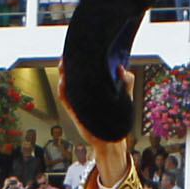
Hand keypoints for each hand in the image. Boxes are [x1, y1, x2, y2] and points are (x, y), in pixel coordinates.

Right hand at [57, 58, 134, 188]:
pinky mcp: (75, 112)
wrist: (113, 139)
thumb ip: (126, 82)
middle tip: (67, 54)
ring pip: (66, 85)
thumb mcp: (125, 97)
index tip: (78, 49)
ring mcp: (78, 101)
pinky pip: (65, 100)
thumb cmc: (118, 117)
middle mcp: (85, 92)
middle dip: (68, 64)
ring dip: (63, 74)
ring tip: (63, 64)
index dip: (80, 59)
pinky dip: (63, 90)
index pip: (85, 70)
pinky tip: (63, 82)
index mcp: (95, 87)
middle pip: (73, 75)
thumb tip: (122, 69)